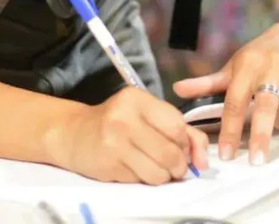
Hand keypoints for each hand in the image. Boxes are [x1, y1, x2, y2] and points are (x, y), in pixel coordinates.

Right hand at [50, 87, 208, 184]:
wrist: (75, 134)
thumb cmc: (117, 122)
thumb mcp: (147, 115)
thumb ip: (181, 130)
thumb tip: (203, 159)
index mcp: (138, 99)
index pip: (177, 126)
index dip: (187, 143)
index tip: (183, 149)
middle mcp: (124, 118)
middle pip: (170, 152)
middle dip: (179, 165)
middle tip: (175, 166)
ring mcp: (114, 142)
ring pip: (158, 172)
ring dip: (164, 176)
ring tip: (157, 169)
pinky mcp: (108, 165)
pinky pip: (141, 180)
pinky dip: (145, 179)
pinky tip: (136, 168)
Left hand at [173, 21, 278, 165]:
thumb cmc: (263, 54)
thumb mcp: (236, 64)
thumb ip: (208, 82)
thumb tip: (177, 90)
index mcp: (248, 64)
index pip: (235, 100)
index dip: (229, 129)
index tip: (225, 153)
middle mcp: (272, 68)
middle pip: (265, 110)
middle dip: (260, 138)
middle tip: (255, 162)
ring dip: (278, 122)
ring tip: (275, 105)